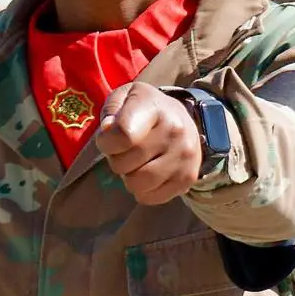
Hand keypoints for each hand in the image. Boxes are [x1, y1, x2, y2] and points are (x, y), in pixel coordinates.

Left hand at [93, 82, 205, 203]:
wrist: (182, 120)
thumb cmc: (145, 110)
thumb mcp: (125, 97)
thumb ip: (111, 111)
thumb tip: (108, 133)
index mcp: (155, 106)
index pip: (122, 135)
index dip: (106, 143)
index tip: (108, 139)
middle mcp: (174, 130)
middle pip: (126, 163)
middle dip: (116, 160)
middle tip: (124, 151)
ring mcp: (184, 156)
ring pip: (138, 184)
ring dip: (128, 178)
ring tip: (135, 164)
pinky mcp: (188, 177)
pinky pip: (151, 198)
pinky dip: (142, 191)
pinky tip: (147, 175)